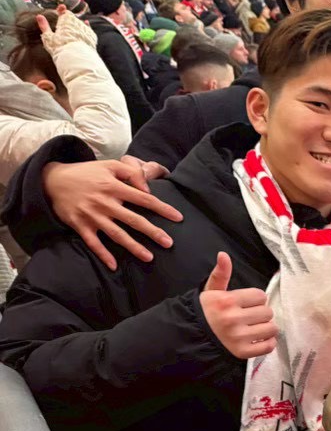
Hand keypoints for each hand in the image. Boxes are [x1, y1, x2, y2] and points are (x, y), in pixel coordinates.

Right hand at [38, 4, 96, 52]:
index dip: (62, 10)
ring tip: (71, 31)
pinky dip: (86, 27)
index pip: (64, 12)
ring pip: (80, 24)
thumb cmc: (60, 48)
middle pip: (72, 18)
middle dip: (69, 20)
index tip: (61, 7)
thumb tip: (39, 16)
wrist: (77, 59)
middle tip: (65, 24)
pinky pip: (89, 29)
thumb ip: (44, 26)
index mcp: (66, 20)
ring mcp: (85, 29)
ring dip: (76, 25)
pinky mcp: (92, 36)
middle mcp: (77, 22)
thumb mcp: (48, 37)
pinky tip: (86, 23)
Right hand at [44, 157, 181, 270]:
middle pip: (133, 219)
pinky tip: (114, 265)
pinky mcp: (79, 225)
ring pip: (116, 234)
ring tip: (149, 258)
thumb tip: (148, 190)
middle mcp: (105, 202)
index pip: (144, 199)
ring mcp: (92, 215)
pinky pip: (93, 243)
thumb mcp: (109, 165)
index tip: (178, 218)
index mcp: (114, 187)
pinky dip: (103, 254)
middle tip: (169, 243)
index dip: (162, 208)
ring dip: (133, 246)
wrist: (52, 180)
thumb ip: (131, 173)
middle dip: (152, 232)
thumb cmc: (86, 173)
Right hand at [200, 252, 276, 358]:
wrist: (190, 336)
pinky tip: (257, 338)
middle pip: (268, 312)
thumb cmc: (205, 312)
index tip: (246, 303)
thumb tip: (224, 254)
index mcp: (227, 301)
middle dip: (260, 313)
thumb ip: (220, 273)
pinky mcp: (242, 352)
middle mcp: (233, 319)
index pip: (260, 296)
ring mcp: (238, 337)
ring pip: (271, 328)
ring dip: (266, 327)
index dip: (255, 299)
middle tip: (250, 316)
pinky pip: (269, 346)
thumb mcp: (210, 291)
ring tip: (254, 327)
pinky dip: (267, 342)